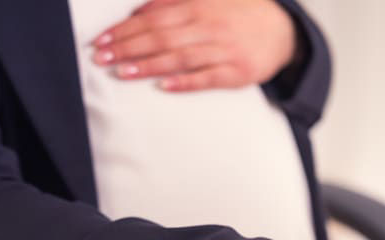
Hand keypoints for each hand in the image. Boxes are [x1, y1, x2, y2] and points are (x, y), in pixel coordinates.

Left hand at [91, 0, 297, 91]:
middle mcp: (208, 26)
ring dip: (149, 65)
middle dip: (128, 48)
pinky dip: (185, 82)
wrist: (283, 32)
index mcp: (198, 6)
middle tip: (101, 58)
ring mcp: (223, 50)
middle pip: (161, 37)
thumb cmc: (238, 15)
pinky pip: (207, 78)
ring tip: (122, 72)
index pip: (153, 18)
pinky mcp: (236, 73)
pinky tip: (164, 86)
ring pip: (180, 57)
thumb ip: (173, 2)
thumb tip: (139, 11)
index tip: (101, 40)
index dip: (125, 30)